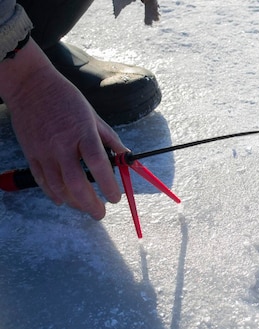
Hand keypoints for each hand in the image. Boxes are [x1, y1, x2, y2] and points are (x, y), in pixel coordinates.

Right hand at [0, 38, 127, 219]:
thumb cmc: (66, 99)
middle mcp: (62, 145)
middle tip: (101, 213)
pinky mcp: (31, 154)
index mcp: (83, 133)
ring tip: (85, 207)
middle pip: (77, 184)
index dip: (109, 185)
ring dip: (74, 203)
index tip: (116, 198)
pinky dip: (54, 194)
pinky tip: (64, 200)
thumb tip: (126, 158)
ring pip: (58, 187)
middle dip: (91, 204)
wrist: (30, 86)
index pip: (98, 165)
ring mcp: (44, 151)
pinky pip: (42, 181)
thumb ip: (110, 139)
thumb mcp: (94, 116)